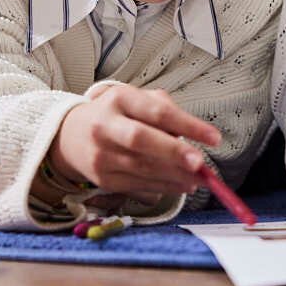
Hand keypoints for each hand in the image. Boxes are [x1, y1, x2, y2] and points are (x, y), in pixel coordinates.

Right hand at [50, 83, 221, 202]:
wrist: (71, 135)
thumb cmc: (117, 114)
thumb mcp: (137, 100)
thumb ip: (165, 110)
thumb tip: (194, 134)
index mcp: (120, 99)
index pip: (157, 111)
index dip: (187, 124)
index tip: (214, 137)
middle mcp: (105, 126)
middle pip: (141, 139)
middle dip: (174, 152)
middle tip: (200, 163)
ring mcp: (101, 154)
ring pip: (141, 167)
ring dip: (176, 176)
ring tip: (201, 179)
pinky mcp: (102, 179)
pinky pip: (138, 185)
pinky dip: (165, 187)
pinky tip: (184, 185)